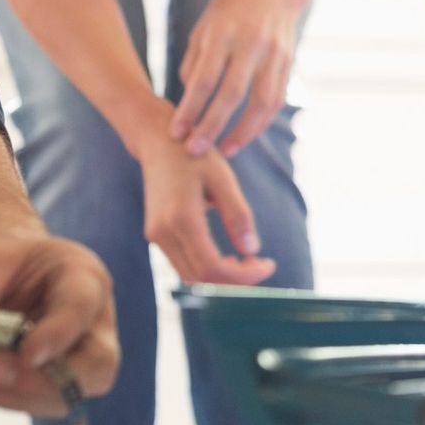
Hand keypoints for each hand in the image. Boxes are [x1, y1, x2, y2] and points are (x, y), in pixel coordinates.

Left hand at [0, 233, 118, 415]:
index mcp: (84, 278)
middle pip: (97, 367)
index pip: (81, 307)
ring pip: (64, 396)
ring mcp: (76, 361)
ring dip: (11, 394)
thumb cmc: (8, 264)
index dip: (58, 334)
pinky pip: (34, 404)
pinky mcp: (51, 386)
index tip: (26, 355)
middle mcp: (91, 325)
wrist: (8, 280)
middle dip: (44, 382)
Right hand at [134, 128, 277, 284]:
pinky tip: (229, 258)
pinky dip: (207, 269)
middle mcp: (163, 233)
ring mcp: (156, 236)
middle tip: (262, 266)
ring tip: (249, 262)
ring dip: (221, 277)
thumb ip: (238, 215)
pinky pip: (183, 264)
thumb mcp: (224, 179)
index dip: (242, 276)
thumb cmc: (196, 157)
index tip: (268, 266)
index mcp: (181, 218)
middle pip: (201, 278)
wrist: (160, 144)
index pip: (211, 268)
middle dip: (235, 280)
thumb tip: (252, 250)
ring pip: (190, 276)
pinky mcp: (156, 235)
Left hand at [175, 0, 309, 157]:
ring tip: (225, 151)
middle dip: (212, 126)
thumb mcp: (204, 26)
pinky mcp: (288, 63)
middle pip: (231, 95)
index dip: (190, 109)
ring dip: (243, 132)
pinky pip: (275, 99)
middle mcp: (251, 45)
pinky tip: (245, 134)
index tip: (176, 133)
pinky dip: (261, 121)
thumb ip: (195, 62)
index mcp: (224, 34)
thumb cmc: (231, 8)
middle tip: (194, 151)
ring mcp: (274, 55)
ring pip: (261, 103)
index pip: (205, 80)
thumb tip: (190, 99)